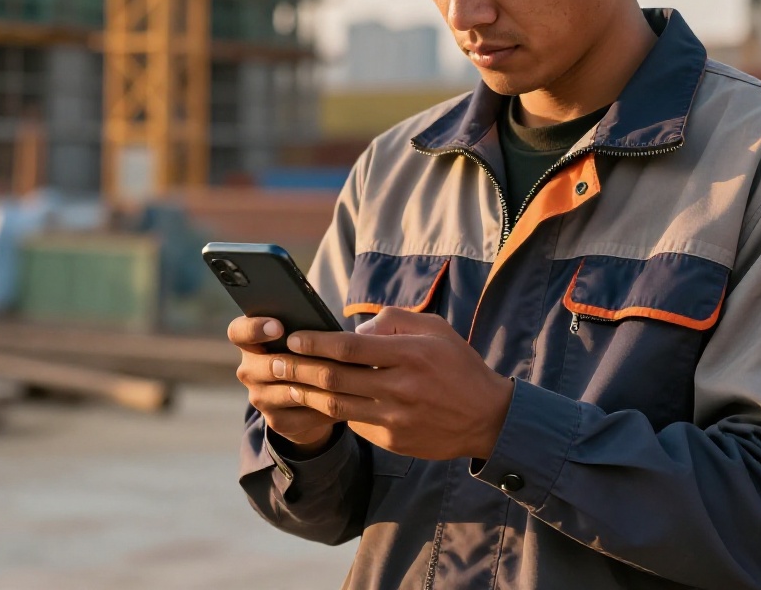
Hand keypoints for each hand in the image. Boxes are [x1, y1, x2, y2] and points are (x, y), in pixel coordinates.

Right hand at [228, 315, 338, 453]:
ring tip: (346, 379)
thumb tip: (331, 329)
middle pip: (265, 366)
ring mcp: (259, 398)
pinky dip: (327, 406)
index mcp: (249, 341)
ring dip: (318, 385)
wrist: (308, 395)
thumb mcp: (304, 336)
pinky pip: (304, 414)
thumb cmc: (308, 352)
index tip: (278, 327)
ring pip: (289, 392)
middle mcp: (248, 370)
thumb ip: (308, 327)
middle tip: (320, 358)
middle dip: (296, 362)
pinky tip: (347, 399)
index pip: (238, 332)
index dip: (255, 328)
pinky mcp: (276, 421)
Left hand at [276, 307, 513, 460]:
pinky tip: (316, 400)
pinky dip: (333, 410)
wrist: (487, 418)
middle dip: (297, 368)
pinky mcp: (393, 440)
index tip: (293, 337)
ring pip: (336, 405)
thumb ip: (392, 321)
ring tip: (283, 381)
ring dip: (305, 393)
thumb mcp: (434, 328)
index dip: (315, 342)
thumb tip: (354, 331)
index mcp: (409, 355)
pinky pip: (354, 423)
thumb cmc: (458, 365)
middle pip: (334, 378)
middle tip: (274, 360)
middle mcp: (399, 388)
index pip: (349, 348)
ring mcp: (395, 418)